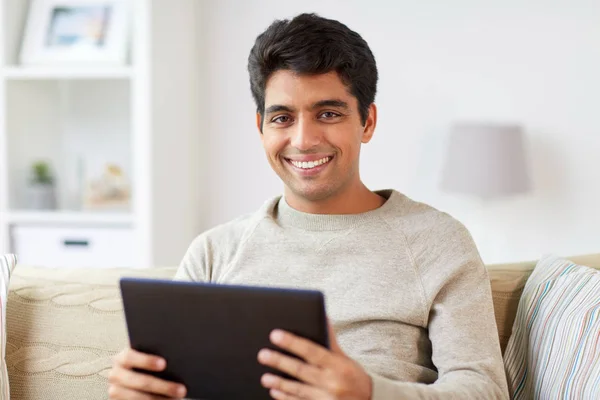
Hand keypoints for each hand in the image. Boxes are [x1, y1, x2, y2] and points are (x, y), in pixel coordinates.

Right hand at [108, 347, 186, 399]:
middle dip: (162, 386)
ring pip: (138, 397)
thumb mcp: (149, 360)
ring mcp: (115, 391)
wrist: (138, 384)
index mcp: (122, 358)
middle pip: (139, 381)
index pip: (130, 356)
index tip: (164, 364)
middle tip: (181, 389)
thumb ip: (157, 357)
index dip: (146, 360)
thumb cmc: (148, 368)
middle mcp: (116, 374)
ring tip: (178, 397)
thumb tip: (176, 359)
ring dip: (160, 399)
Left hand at [257, 321, 372, 398]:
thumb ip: (330, 340)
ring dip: (280, 383)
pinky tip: (274, 392)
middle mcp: (332, 382)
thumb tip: (323, 315)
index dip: (292, 343)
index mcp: (337, 365)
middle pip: (301, 370)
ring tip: (265, 377)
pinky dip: (286, 398)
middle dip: (280, 362)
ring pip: (298, 390)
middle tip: (262, 354)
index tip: (275, 335)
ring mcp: (326, 398)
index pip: (311, 351)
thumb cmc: (354, 376)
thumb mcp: (345, 358)